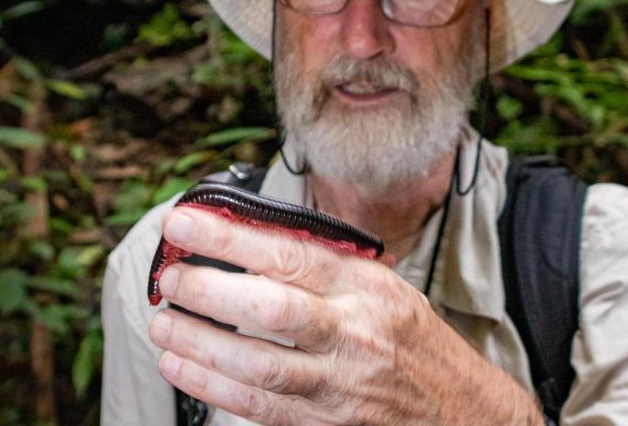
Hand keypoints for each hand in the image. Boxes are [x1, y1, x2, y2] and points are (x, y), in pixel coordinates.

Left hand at [147, 206, 543, 425]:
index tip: (184, 222)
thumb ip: (322, 264)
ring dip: (201, 343)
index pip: (290, 253)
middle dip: (210, 290)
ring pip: (260, 365)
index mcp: (366, 287)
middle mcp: (355, 332)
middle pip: (272, 309)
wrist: (464, 413)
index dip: (229, 237)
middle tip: (170, 277)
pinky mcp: (327, 424)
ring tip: (163, 322)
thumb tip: (246, 235)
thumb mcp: (380, 287)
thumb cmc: (412, 341)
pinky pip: (261, 406)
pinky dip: (214, 386)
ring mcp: (341, 383)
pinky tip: (182, 364)